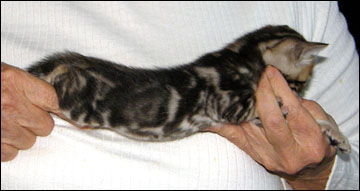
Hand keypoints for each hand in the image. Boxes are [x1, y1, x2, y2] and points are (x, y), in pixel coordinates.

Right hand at [1, 63, 59, 161]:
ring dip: (20, 135)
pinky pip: (11, 154)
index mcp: (15, 81)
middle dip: (36, 123)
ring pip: (28, 142)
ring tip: (4, 123)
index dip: (61, 108)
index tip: (63, 112)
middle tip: (22, 115)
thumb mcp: (5, 74)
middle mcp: (9, 104)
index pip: (55, 100)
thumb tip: (55, 104)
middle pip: (45, 126)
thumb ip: (28, 87)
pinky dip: (6, 148)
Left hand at [206, 66, 335, 188]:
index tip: (270, 71)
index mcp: (311, 141)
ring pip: (250, 125)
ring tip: (241, 84)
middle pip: (269, 119)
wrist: (309, 170)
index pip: (292, 109)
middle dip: (262, 92)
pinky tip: (209, 115)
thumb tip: (279, 88)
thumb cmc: (316, 140)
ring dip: (245, 102)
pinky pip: (234, 137)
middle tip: (258, 75)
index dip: (280, 87)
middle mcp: (289, 152)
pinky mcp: (254, 154)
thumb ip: (304, 105)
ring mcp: (269, 156)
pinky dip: (221, 124)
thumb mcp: (322, 122)